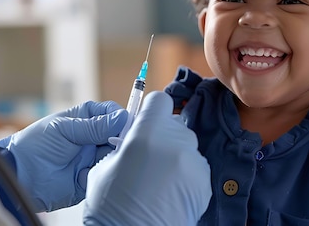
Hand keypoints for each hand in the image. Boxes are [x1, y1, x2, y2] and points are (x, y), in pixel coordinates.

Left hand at [0, 101, 126, 211]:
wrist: (19, 176)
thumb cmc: (35, 145)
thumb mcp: (65, 129)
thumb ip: (94, 126)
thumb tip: (123, 118)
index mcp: (86, 119)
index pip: (112, 113)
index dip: (121, 118)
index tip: (126, 124)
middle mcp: (92, 138)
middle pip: (119, 135)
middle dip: (120, 139)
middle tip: (114, 143)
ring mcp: (92, 158)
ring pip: (115, 155)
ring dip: (111, 157)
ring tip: (99, 158)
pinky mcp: (90, 178)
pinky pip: (106, 175)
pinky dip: (103, 174)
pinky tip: (88, 172)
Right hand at [82, 91, 211, 225]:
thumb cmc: (112, 207)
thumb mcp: (105, 167)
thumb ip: (124, 145)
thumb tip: (132, 140)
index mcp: (147, 134)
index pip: (159, 101)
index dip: (152, 111)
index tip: (146, 122)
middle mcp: (175, 142)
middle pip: (174, 124)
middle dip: (162, 136)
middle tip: (148, 158)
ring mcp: (193, 161)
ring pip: (186, 146)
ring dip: (175, 155)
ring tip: (158, 179)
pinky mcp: (204, 181)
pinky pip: (195, 167)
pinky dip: (185, 174)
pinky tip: (170, 191)